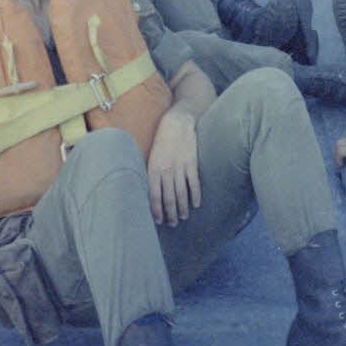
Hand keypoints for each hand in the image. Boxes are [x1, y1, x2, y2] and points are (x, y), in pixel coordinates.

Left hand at [147, 109, 200, 225]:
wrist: (177, 122)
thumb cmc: (162, 139)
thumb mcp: (152, 155)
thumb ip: (151, 173)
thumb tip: (150, 192)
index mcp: (154, 169)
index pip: (154, 196)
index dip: (156, 210)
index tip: (158, 220)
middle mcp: (166, 170)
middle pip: (168, 198)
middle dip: (170, 213)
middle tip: (172, 223)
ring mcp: (180, 167)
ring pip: (181, 193)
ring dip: (182, 208)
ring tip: (183, 217)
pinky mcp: (191, 162)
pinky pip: (194, 183)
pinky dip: (195, 195)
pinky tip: (196, 204)